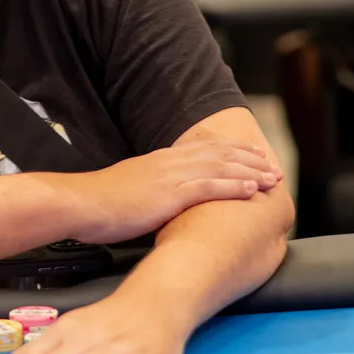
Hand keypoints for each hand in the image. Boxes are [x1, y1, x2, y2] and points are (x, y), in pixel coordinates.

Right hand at [71, 138, 280, 244]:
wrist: (81, 204)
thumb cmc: (99, 204)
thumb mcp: (129, 189)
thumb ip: (150, 190)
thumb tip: (161, 199)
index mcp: (160, 160)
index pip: (203, 149)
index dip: (231, 151)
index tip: (252, 155)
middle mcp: (169, 163)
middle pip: (218, 155)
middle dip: (248, 159)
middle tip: (272, 165)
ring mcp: (170, 177)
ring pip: (219, 168)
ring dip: (249, 172)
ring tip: (271, 178)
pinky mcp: (169, 194)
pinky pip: (208, 187)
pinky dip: (233, 186)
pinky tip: (251, 189)